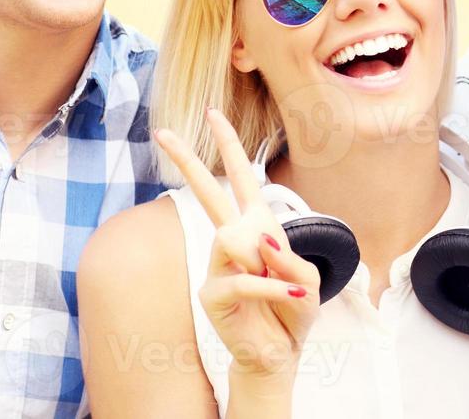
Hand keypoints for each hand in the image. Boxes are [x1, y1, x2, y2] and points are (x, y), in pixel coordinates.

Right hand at [154, 110, 320, 382]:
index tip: (212, 114)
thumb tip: (253, 243)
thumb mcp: (306, 279)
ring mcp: (218, 265)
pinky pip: (247, 278)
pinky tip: (288, 298)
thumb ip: (287, 258)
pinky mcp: (213, 293)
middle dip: (187, 160)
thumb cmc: (291, 311)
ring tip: (284, 286)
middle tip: (162, 132)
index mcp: (258, 227)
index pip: (243, 179)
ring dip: (269, 263)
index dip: (230, 146)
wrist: (280, 354)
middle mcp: (233, 241)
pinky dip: (275, 288)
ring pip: (235, 238)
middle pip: (207, 192)